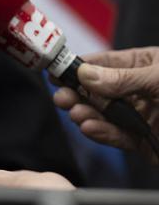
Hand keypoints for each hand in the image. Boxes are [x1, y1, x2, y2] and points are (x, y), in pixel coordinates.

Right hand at [53, 47, 158, 165]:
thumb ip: (123, 79)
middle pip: (100, 92)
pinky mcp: (141, 140)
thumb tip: (86, 74)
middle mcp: (140, 91)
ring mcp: (140, 116)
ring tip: (75, 113)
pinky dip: (101, 133)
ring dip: (87, 114)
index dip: (82, 67)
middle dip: (79, 94)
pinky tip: (89, 127)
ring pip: (103, 115)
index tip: (58, 71)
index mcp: (147, 66)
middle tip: (61, 97)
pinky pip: (115, 136)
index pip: (107, 64)